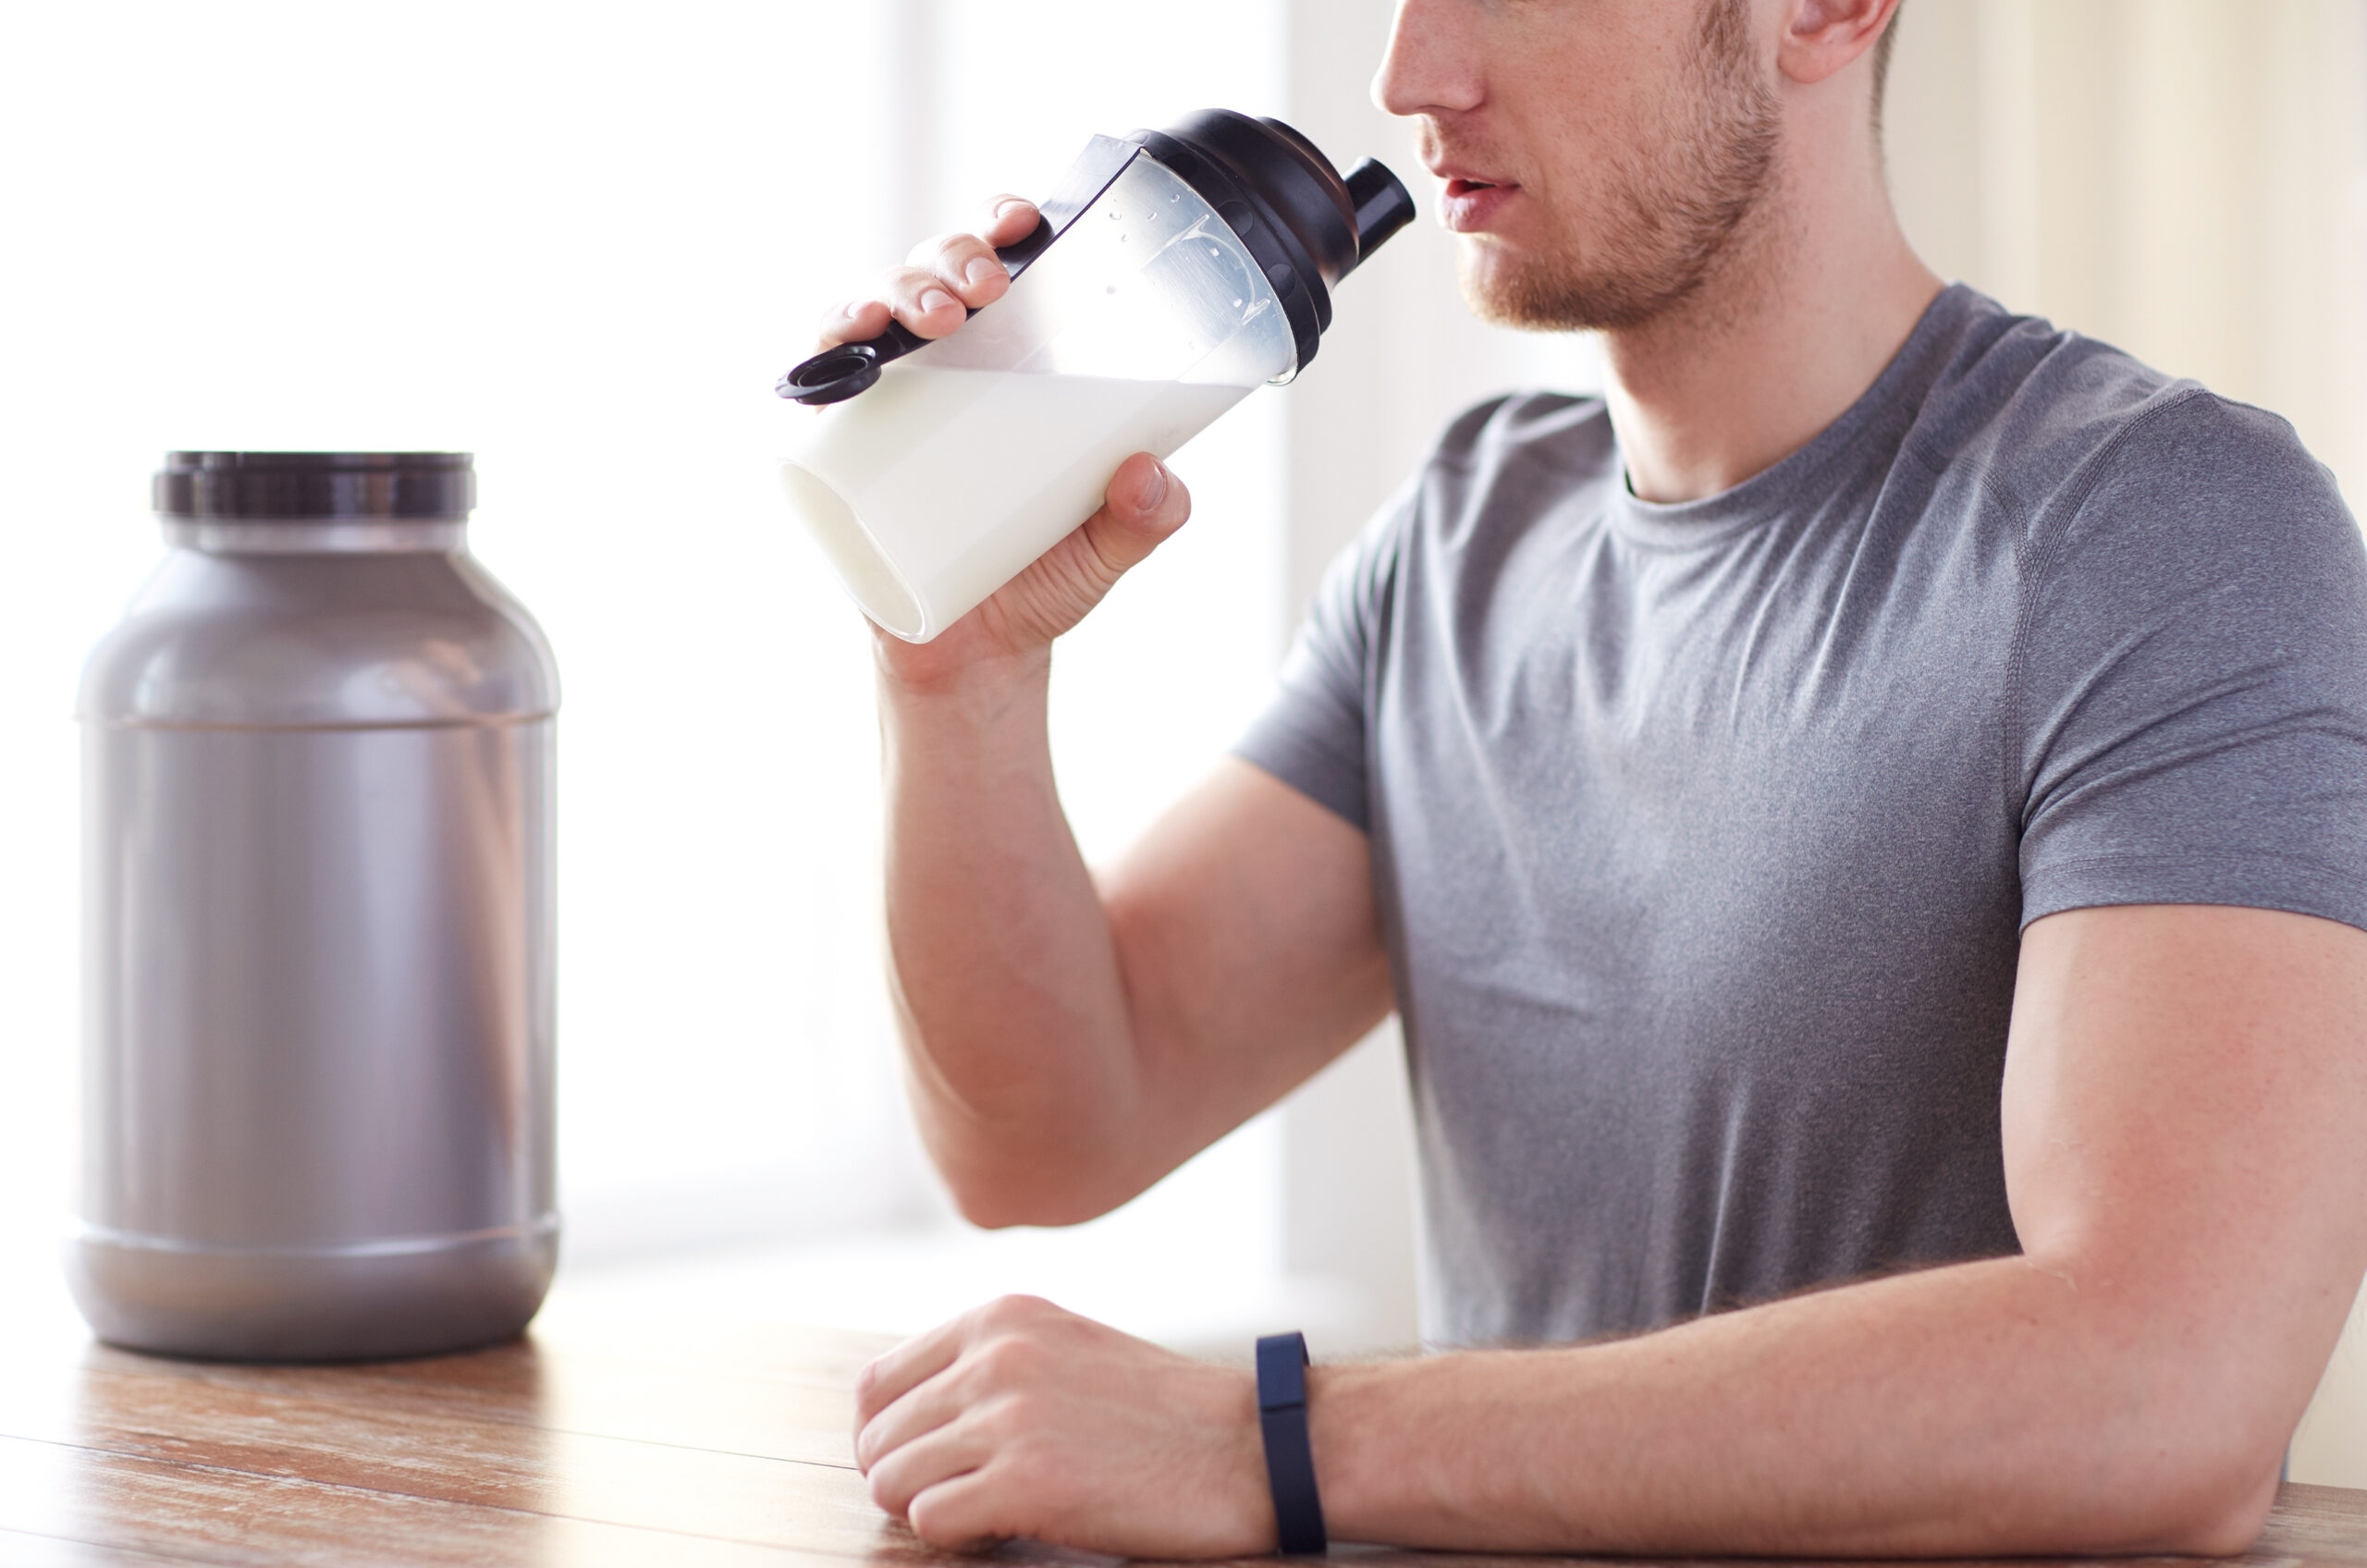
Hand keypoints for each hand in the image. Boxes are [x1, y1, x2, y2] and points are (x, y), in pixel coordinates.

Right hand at [814, 197, 1196, 691]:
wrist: (978, 655)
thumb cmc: (1043, 576)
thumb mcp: (1110, 546)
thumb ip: (1147, 516)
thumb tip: (1150, 475)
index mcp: (1009, 359)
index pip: (1000, 263)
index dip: (1003, 223)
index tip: (1026, 222)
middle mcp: (941, 365)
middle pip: (932, 269)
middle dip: (952, 256)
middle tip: (986, 291)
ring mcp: (886, 400)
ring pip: (872, 307)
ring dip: (893, 290)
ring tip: (932, 320)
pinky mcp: (838, 447)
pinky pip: (816, 378)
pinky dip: (824, 349)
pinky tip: (848, 343)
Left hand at [852, 1295, 1275, 1556]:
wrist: (1255, 1446)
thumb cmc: (1164, 1413)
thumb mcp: (1065, 1349)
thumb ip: (989, 1365)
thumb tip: (903, 1421)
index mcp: (1000, 1317)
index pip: (878, 1385)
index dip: (892, 1437)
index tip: (931, 1465)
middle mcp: (994, 1357)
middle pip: (877, 1438)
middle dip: (908, 1480)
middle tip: (966, 1498)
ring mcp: (1008, 1417)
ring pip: (890, 1481)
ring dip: (929, 1510)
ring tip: (990, 1512)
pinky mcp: (1027, 1481)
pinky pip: (930, 1521)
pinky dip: (958, 1535)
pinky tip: (1009, 1527)